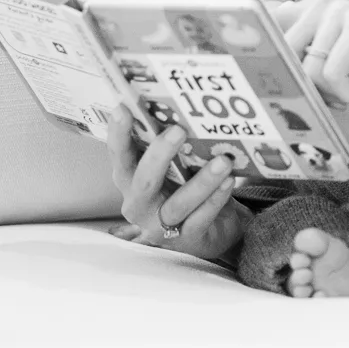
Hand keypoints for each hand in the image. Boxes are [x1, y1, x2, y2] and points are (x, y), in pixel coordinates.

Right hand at [106, 112, 249, 260]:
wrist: (209, 233)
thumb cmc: (184, 190)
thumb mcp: (172, 169)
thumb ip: (168, 147)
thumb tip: (178, 110)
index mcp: (130, 182)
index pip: (120, 156)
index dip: (118, 134)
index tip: (123, 108)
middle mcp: (139, 206)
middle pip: (144, 181)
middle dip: (160, 154)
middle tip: (178, 130)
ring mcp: (161, 227)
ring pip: (179, 203)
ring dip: (203, 181)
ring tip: (223, 161)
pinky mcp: (187, 239)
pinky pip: (202, 217)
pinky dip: (216, 198)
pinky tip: (229, 182)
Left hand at [276, 0, 348, 105]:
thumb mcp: (328, 72)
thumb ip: (296, 65)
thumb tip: (258, 72)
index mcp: (311, 9)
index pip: (267, 33)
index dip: (268, 62)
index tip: (272, 79)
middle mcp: (322, 3)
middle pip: (285, 59)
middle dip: (308, 87)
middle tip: (336, 92)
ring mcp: (341, 11)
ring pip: (308, 70)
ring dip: (332, 92)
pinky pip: (331, 74)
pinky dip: (347, 92)